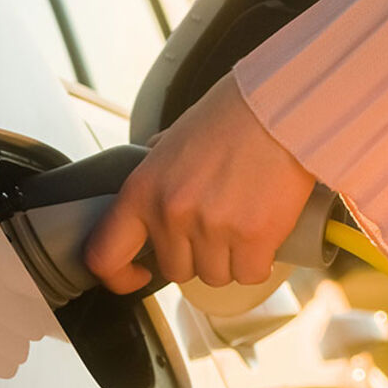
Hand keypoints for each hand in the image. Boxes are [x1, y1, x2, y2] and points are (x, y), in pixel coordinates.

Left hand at [84, 76, 315, 293]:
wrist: (281, 110)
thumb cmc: (234, 117)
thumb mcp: (175, 140)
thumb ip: (160, 174)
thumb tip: (157, 190)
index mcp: (143, 190)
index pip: (106, 256)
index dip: (121, 276)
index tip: (139, 274)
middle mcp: (171, 214)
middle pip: (176, 270)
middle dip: (198, 257)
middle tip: (218, 230)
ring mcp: (213, 228)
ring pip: (217, 276)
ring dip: (231, 259)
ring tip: (245, 227)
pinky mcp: (254, 237)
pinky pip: (251, 273)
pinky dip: (260, 262)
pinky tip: (265, 238)